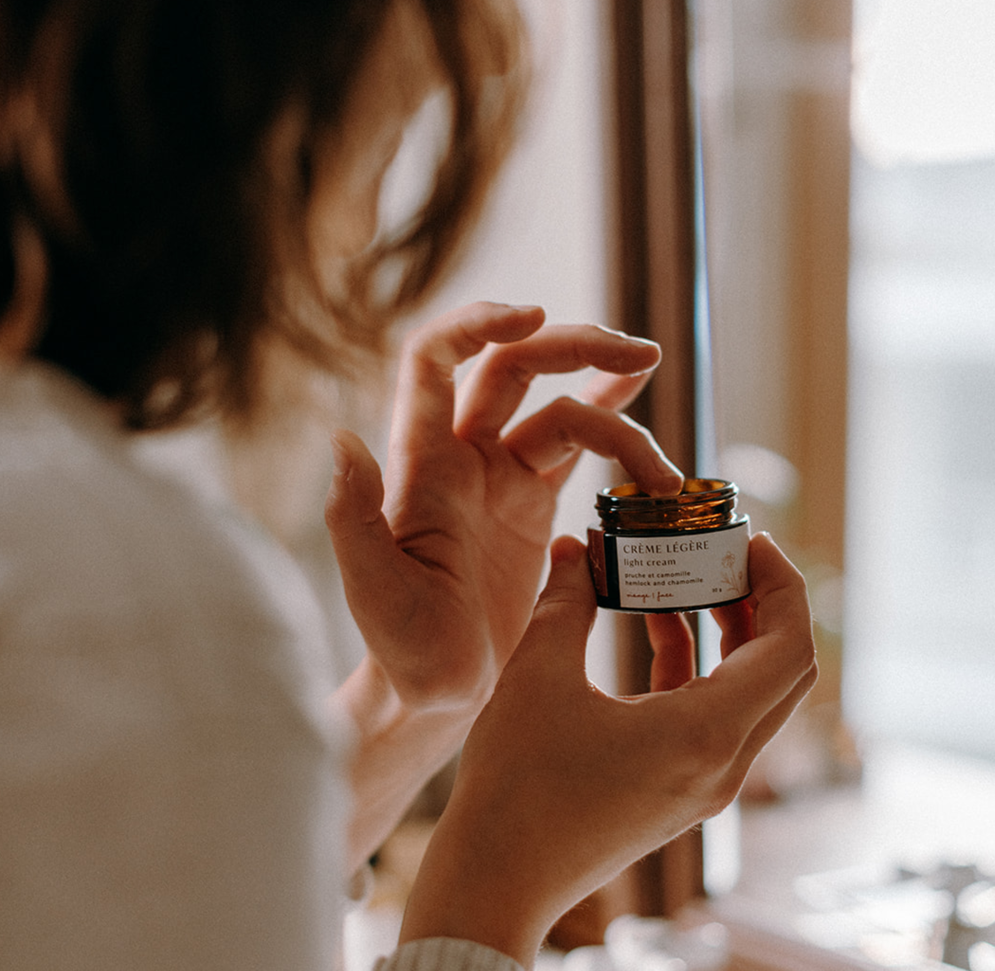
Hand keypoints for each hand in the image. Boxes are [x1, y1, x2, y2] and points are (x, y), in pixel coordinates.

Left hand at [325, 301, 681, 711]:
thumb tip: (341, 439)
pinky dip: (616, 434)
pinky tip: (648, 431)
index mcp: (420, 462)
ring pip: (559, 408)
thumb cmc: (399, 648)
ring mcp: (500, 477)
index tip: (535, 316)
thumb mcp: (373, 591)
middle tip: (639, 354)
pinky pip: (578, 451)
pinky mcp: (532, 505)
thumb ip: (354, 519)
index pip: (437, 359)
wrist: (437, 689)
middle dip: (574, 347)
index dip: (479, 323)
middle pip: (514, 366)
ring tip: (662, 448)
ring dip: (612, 405)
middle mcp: (460, 456)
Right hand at [399, 531, 815, 966]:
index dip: (782, 585)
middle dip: (763, 603)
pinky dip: (695, 666)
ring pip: (749, 694)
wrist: (498, 879)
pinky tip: (656, 627)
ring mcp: (703, 781)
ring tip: (692, 579)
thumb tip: (573, 548)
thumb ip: (564, 601)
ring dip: (731, 633)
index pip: (789, 649)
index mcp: (705, 734)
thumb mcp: (537, 676)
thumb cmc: (518, 786)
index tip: (751, 541)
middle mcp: (721, 763)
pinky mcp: (678, 788)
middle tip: (727, 554)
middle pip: (782, 671)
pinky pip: (710, 715)